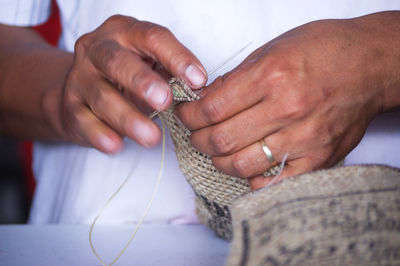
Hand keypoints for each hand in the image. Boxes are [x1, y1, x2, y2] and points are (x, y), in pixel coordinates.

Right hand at [61, 15, 206, 152]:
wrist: (82, 89)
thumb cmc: (127, 75)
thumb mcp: (149, 64)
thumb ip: (171, 72)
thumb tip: (197, 89)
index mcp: (124, 32)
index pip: (152, 37)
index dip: (177, 57)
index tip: (198, 81)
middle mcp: (97, 49)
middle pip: (117, 62)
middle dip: (142, 82)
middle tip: (164, 101)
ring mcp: (80, 78)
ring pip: (101, 96)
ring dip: (127, 118)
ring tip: (151, 137)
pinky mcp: (70, 106)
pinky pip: (84, 121)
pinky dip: (100, 134)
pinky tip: (116, 145)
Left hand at [176, 14, 399, 189]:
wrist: (371, 65)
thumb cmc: (324, 50)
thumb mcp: (273, 49)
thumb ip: (237, 78)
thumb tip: (206, 99)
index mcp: (271, 75)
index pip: (212, 109)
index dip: (190, 116)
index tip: (185, 115)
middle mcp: (286, 109)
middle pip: (221, 140)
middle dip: (197, 139)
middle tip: (196, 134)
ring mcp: (304, 138)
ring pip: (241, 165)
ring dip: (219, 160)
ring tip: (217, 150)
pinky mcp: (319, 158)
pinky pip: (274, 182)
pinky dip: (252, 179)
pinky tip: (247, 166)